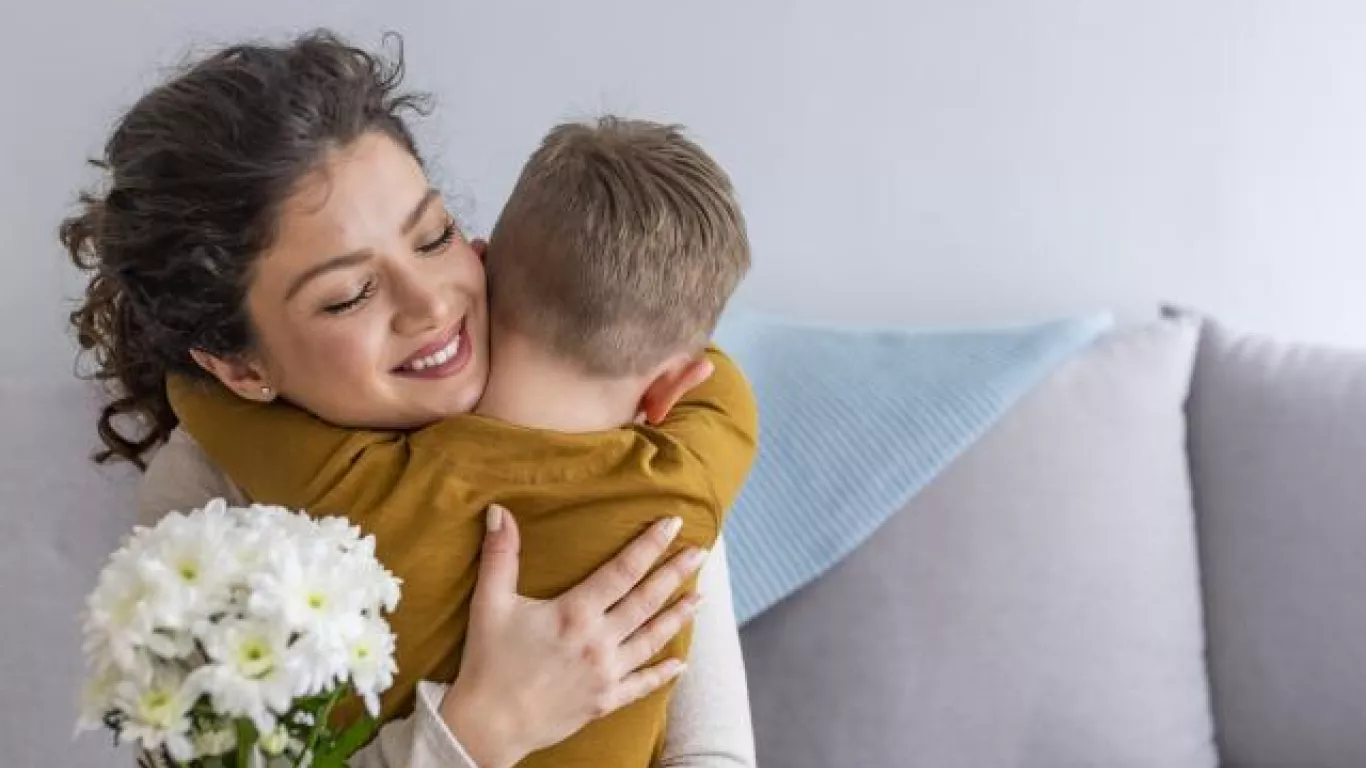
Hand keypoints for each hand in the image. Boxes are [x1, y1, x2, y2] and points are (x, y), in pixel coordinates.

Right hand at [440, 505, 705, 767]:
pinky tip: (681, 663)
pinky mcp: (605, 701)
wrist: (488, 726)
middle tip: (701, 552)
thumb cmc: (488, 663)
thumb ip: (500, 556)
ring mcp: (606, 673)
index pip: (622, 570)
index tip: (673, 524)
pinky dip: (664, 673)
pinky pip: (642, 684)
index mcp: (575, 613)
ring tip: (701, 596)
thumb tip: (499, 512)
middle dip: (675, 573)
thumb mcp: (490, 603)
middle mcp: (599, 641)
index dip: (650, 544)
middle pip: (647, 600)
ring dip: (678, 616)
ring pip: (652, 639)